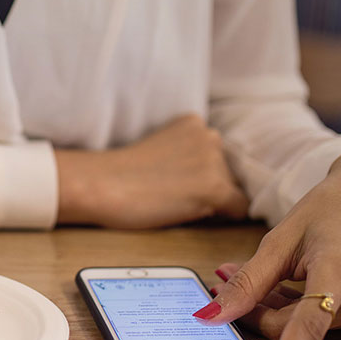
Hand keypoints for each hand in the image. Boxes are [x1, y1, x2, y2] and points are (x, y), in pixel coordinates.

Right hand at [55, 114, 249, 228]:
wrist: (101, 184)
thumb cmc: (118, 174)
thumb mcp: (160, 149)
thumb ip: (186, 154)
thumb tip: (203, 178)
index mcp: (193, 123)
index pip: (216, 154)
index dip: (199, 173)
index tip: (175, 182)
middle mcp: (209, 136)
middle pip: (228, 171)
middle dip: (210, 185)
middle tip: (173, 194)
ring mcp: (214, 162)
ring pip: (232, 190)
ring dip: (213, 201)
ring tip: (176, 202)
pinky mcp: (214, 188)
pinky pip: (239, 209)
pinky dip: (224, 217)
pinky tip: (194, 214)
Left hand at [195, 151, 340, 339]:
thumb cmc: (326, 210)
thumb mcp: (279, 240)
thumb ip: (246, 283)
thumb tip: (209, 318)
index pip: (307, 328)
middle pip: (292, 328)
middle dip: (256, 310)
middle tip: (223, 276)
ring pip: (306, 330)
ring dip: (278, 309)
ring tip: (267, 273)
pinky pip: (326, 326)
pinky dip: (303, 311)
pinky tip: (296, 284)